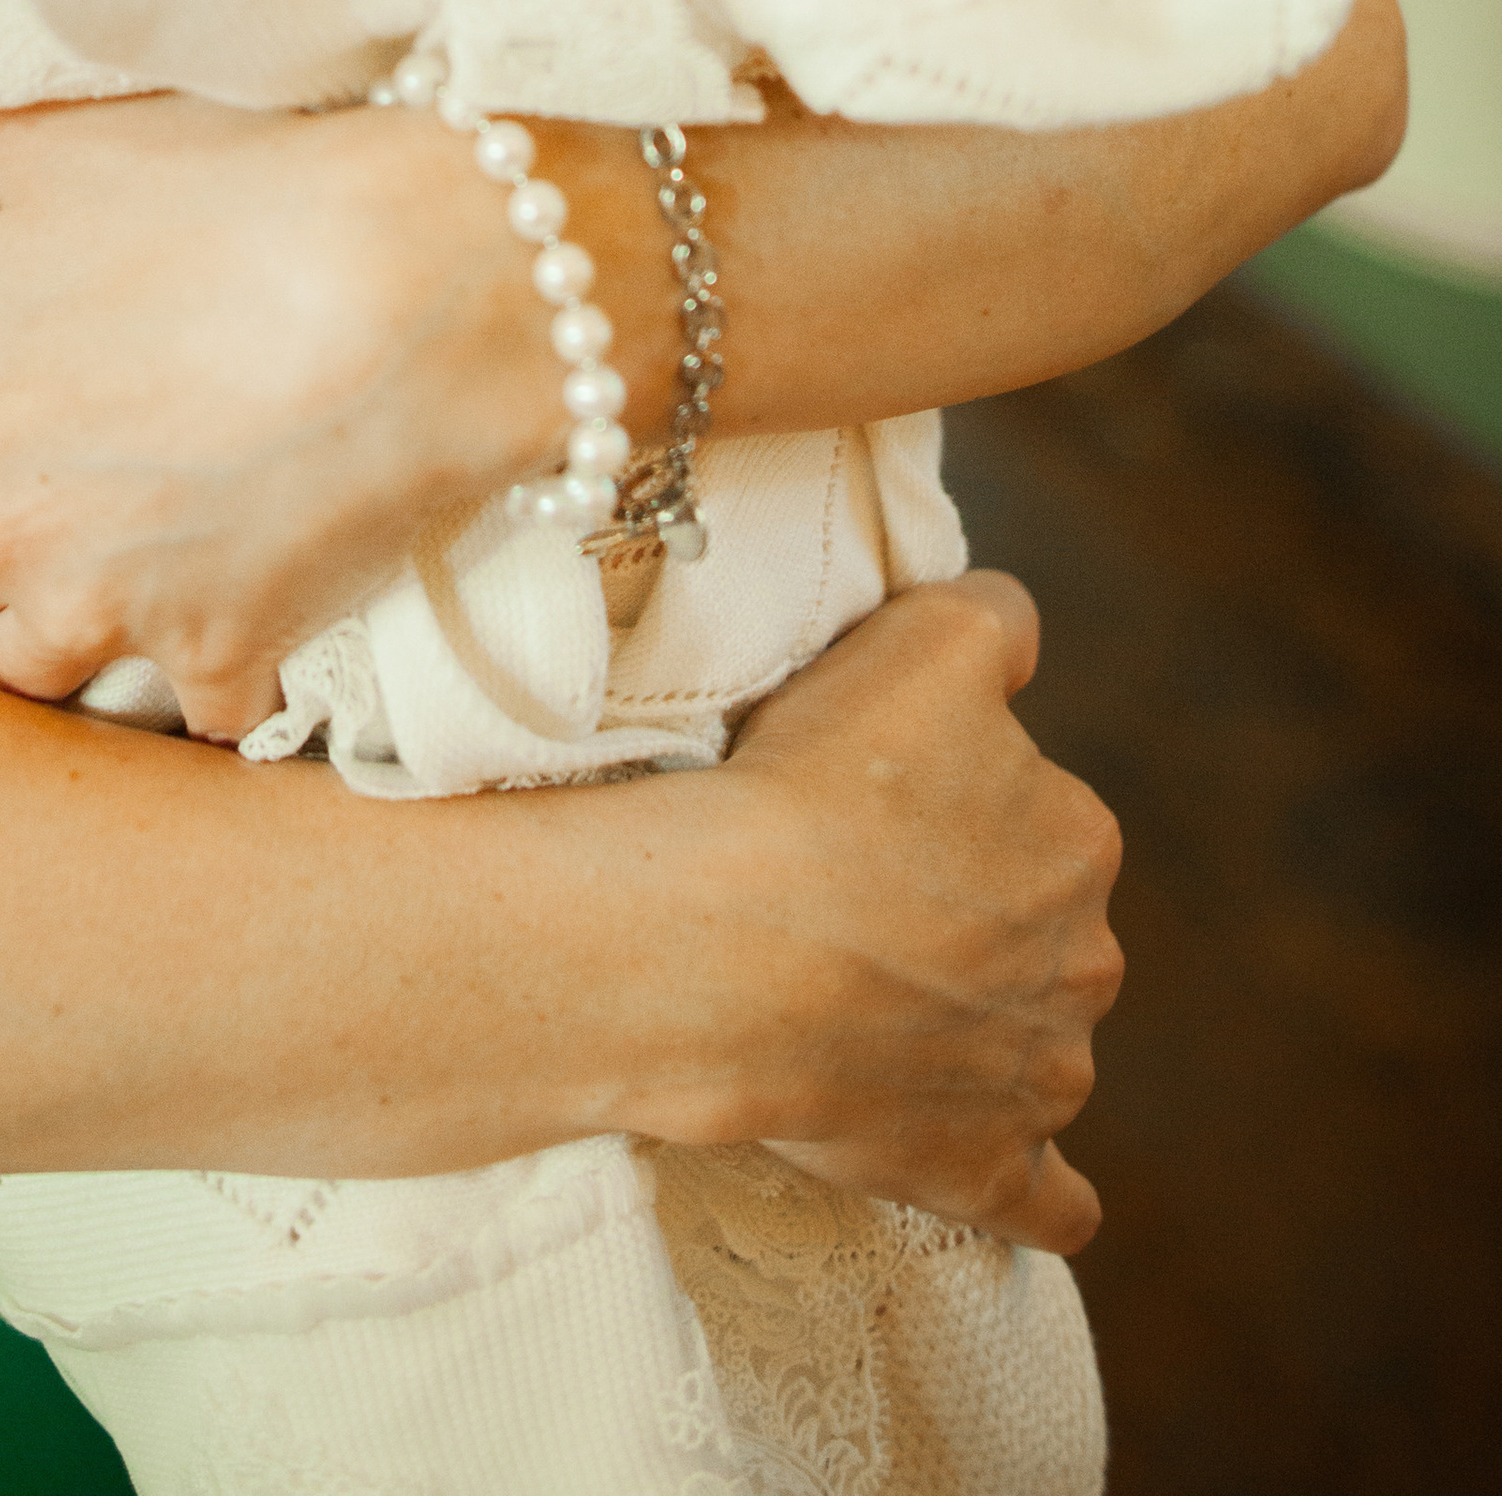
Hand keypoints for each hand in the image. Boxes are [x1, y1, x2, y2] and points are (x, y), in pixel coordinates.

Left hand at [0, 93, 567, 737]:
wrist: (415, 280)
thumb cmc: (228, 200)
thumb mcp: (34, 146)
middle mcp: (7, 541)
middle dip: (13, 537)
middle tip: (100, 464)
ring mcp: (116, 615)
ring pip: (49, 664)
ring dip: (89, 618)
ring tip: (161, 537)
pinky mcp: (228, 659)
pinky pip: (198, 707)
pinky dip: (223, 660)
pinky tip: (258, 584)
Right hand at [687, 570, 1121, 1252]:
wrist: (731, 951)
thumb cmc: (818, 788)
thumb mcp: (925, 639)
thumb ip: (996, 619)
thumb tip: (1015, 629)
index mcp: (1079, 837)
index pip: (1029, 798)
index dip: (944, 793)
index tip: (869, 797)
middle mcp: (1085, 961)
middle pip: (1030, 921)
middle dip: (965, 909)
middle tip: (849, 892)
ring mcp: (1041, 1077)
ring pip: (1030, 1038)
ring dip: (976, 1025)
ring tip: (861, 1002)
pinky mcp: (989, 1172)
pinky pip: (1049, 1197)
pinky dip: (1034, 1184)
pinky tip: (1015, 1172)